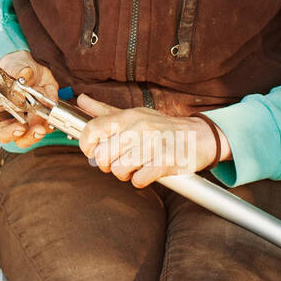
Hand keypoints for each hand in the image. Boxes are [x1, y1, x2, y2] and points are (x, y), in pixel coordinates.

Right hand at [0, 50, 60, 149]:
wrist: (30, 65)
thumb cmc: (14, 68)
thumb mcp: (12, 66)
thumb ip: (17, 71)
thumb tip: (23, 75)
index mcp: (1, 110)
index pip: (0, 130)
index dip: (8, 133)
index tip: (19, 128)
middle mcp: (17, 118)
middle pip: (21, 139)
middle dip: (31, 136)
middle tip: (39, 129)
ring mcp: (33, 118)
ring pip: (39, 133)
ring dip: (45, 125)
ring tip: (47, 112)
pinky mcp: (47, 114)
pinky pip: (54, 119)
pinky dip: (55, 112)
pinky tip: (52, 100)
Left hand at [75, 95, 230, 188]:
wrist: (200, 137)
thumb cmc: (162, 127)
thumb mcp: (133, 114)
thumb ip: (104, 111)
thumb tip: (81, 100)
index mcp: (128, 116)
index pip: (92, 129)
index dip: (86, 145)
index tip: (92, 151)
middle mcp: (139, 128)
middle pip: (103, 155)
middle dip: (107, 165)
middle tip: (118, 162)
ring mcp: (152, 144)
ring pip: (119, 170)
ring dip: (124, 174)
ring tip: (134, 167)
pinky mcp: (165, 162)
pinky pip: (138, 179)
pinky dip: (140, 180)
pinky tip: (147, 171)